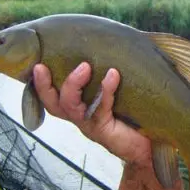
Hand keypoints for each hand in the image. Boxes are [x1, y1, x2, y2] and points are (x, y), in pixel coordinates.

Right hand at [32, 62, 152, 165]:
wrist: (151, 145)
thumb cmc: (134, 117)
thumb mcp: (118, 94)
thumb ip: (109, 75)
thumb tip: (115, 43)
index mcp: (78, 108)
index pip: (51, 97)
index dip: (40, 83)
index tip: (37, 64)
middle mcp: (80, 117)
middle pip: (53, 104)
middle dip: (44, 85)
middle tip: (42, 66)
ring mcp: (90, 125)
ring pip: (71, 106)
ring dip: (74, 84)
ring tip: (85, 66)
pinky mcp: (105, 130)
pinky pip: (101, 108)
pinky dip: (105, 89)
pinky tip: (112, 74)